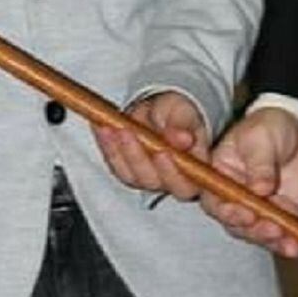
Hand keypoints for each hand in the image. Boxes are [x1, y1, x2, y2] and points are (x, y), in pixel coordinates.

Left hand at [94, 90, 208, 200]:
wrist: (165, 112)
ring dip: (119, 150)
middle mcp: (172, 181)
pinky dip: (107, 145)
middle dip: (138, 157)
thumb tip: (181, 139)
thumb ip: (182, 125)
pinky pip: (116, 164)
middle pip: (155, 182)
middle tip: (128, 132)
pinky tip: (102, 127)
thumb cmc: (180, 115)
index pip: (187, 184)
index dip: (172, 171)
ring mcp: (149, 179)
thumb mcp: (184, 112)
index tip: (163, 151)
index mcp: (195, 171)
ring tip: (111, 127)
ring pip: (132, 175)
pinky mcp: (129, 173)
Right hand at [201, 107, 297, 258]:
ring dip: (267, 237)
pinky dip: (285, 242)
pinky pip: (277, 234)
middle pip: (232, 220)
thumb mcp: (262, 136)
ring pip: (254, 231)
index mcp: (219, 173)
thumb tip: (260, 189)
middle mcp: (232, 195)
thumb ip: (260, 162)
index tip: (244, 212)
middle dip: (249, 227)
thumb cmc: (270, 127)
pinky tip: (293, 246)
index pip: (213, 196)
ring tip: (283, 236)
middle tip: (266, 225)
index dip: (224, 209)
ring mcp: (255, 208)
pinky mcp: (277, 217)